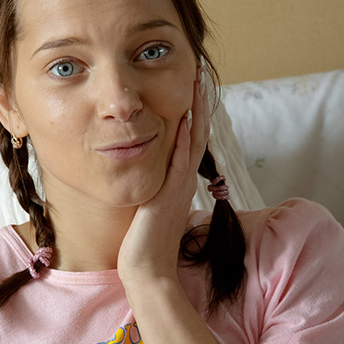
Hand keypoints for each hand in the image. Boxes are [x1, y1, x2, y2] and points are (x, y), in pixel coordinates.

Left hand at [117, 61, 209, 285]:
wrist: (147, 270)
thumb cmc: (143, 244)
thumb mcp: (149, 208)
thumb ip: (154, 188)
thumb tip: (149, 175)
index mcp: (178, 182)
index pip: (189, 140)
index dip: (192, 113)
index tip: (191, 87)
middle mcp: (182, 181)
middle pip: (196, 134)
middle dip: (198, 103)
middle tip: (199, 74)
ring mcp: (178, 188)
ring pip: (192, 143)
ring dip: (196, 114)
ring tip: (198, 85)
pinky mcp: (169, 197)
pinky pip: (178, 164)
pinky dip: (181, 143)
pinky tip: (183, 121)